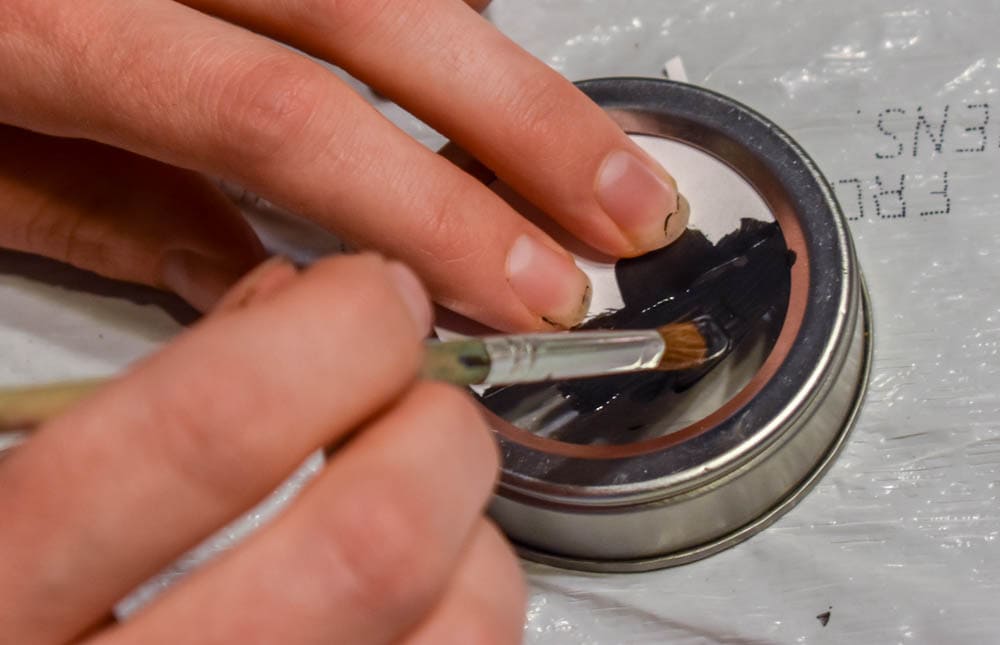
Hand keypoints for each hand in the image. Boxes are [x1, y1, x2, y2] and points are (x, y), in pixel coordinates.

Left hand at [0, 0, 684, 330]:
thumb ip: (119, 219)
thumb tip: (266, 283)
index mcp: (50, 18)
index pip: (282, 118)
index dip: (426, 207)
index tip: (524, 289)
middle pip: (381, 15)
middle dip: (529, 124)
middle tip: (631, 213)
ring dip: (508, 63)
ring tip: (596, 150)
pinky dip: (446, 4)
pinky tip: (486, 56)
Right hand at [0, 255, 524, 643]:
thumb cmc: (25, 613)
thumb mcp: (27, 496)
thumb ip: (161, 397)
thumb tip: (299, 304)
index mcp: (12, 593)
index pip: (213, 429)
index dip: (338, 331)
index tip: (378, 298)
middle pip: (374, 543)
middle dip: (437, 427)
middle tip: (422, 398)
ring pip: (457, 631)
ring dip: (474, 533)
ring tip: (428, 502)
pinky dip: (469, 607)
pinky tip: (426, 587)